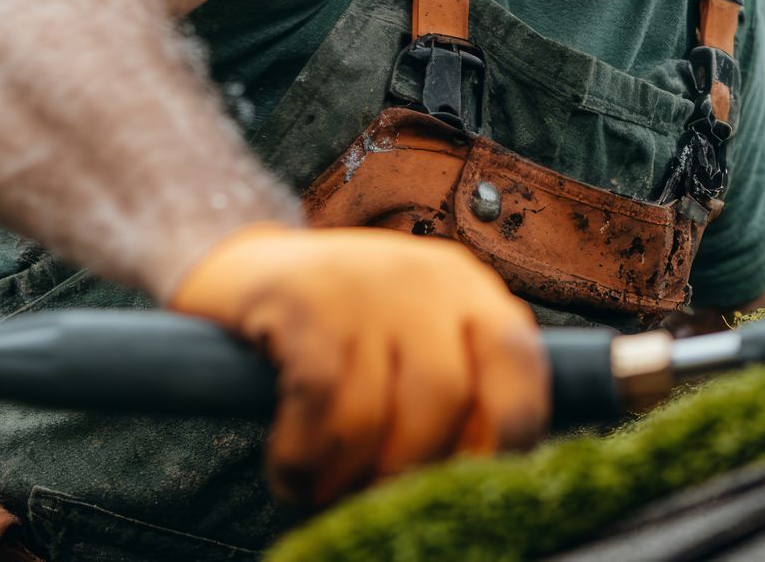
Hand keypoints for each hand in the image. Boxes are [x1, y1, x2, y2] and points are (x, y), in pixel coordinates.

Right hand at [168, 223, 547, 503]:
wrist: (245, 269)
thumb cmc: (341, 326)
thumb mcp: (414, 338)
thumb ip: (456, 387)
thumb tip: (474, 483)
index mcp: (468, 290)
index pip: (519, 363)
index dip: (507, 433)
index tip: (467, 482)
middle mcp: (425, 279)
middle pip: (446, 397)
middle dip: (410, 466)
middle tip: (376, 495)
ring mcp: (364, 284)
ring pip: (377, 410)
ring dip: (347, 473)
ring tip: (323, 489)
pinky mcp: (304, 300)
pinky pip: (318, 402)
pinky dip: (303, 456)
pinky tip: (291, 472)